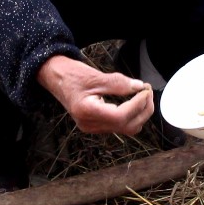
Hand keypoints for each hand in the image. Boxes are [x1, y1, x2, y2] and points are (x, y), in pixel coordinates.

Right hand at [37, 54, 153, 134]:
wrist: (55, 78)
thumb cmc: (71, 75)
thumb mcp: (95, 76)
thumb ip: (118, 83)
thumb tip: (139, 87)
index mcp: (87, 111)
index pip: (120, 116)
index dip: (137, 105)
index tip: (145, 91)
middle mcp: (90, 124)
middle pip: (127, 126)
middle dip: (143, 110)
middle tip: (148, 92)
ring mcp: (93, 127)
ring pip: (126, 129)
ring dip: (140, 114)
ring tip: (143, 96)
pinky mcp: (96, 125)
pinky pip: (119, 126)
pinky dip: (131, 115)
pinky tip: (134, 102)